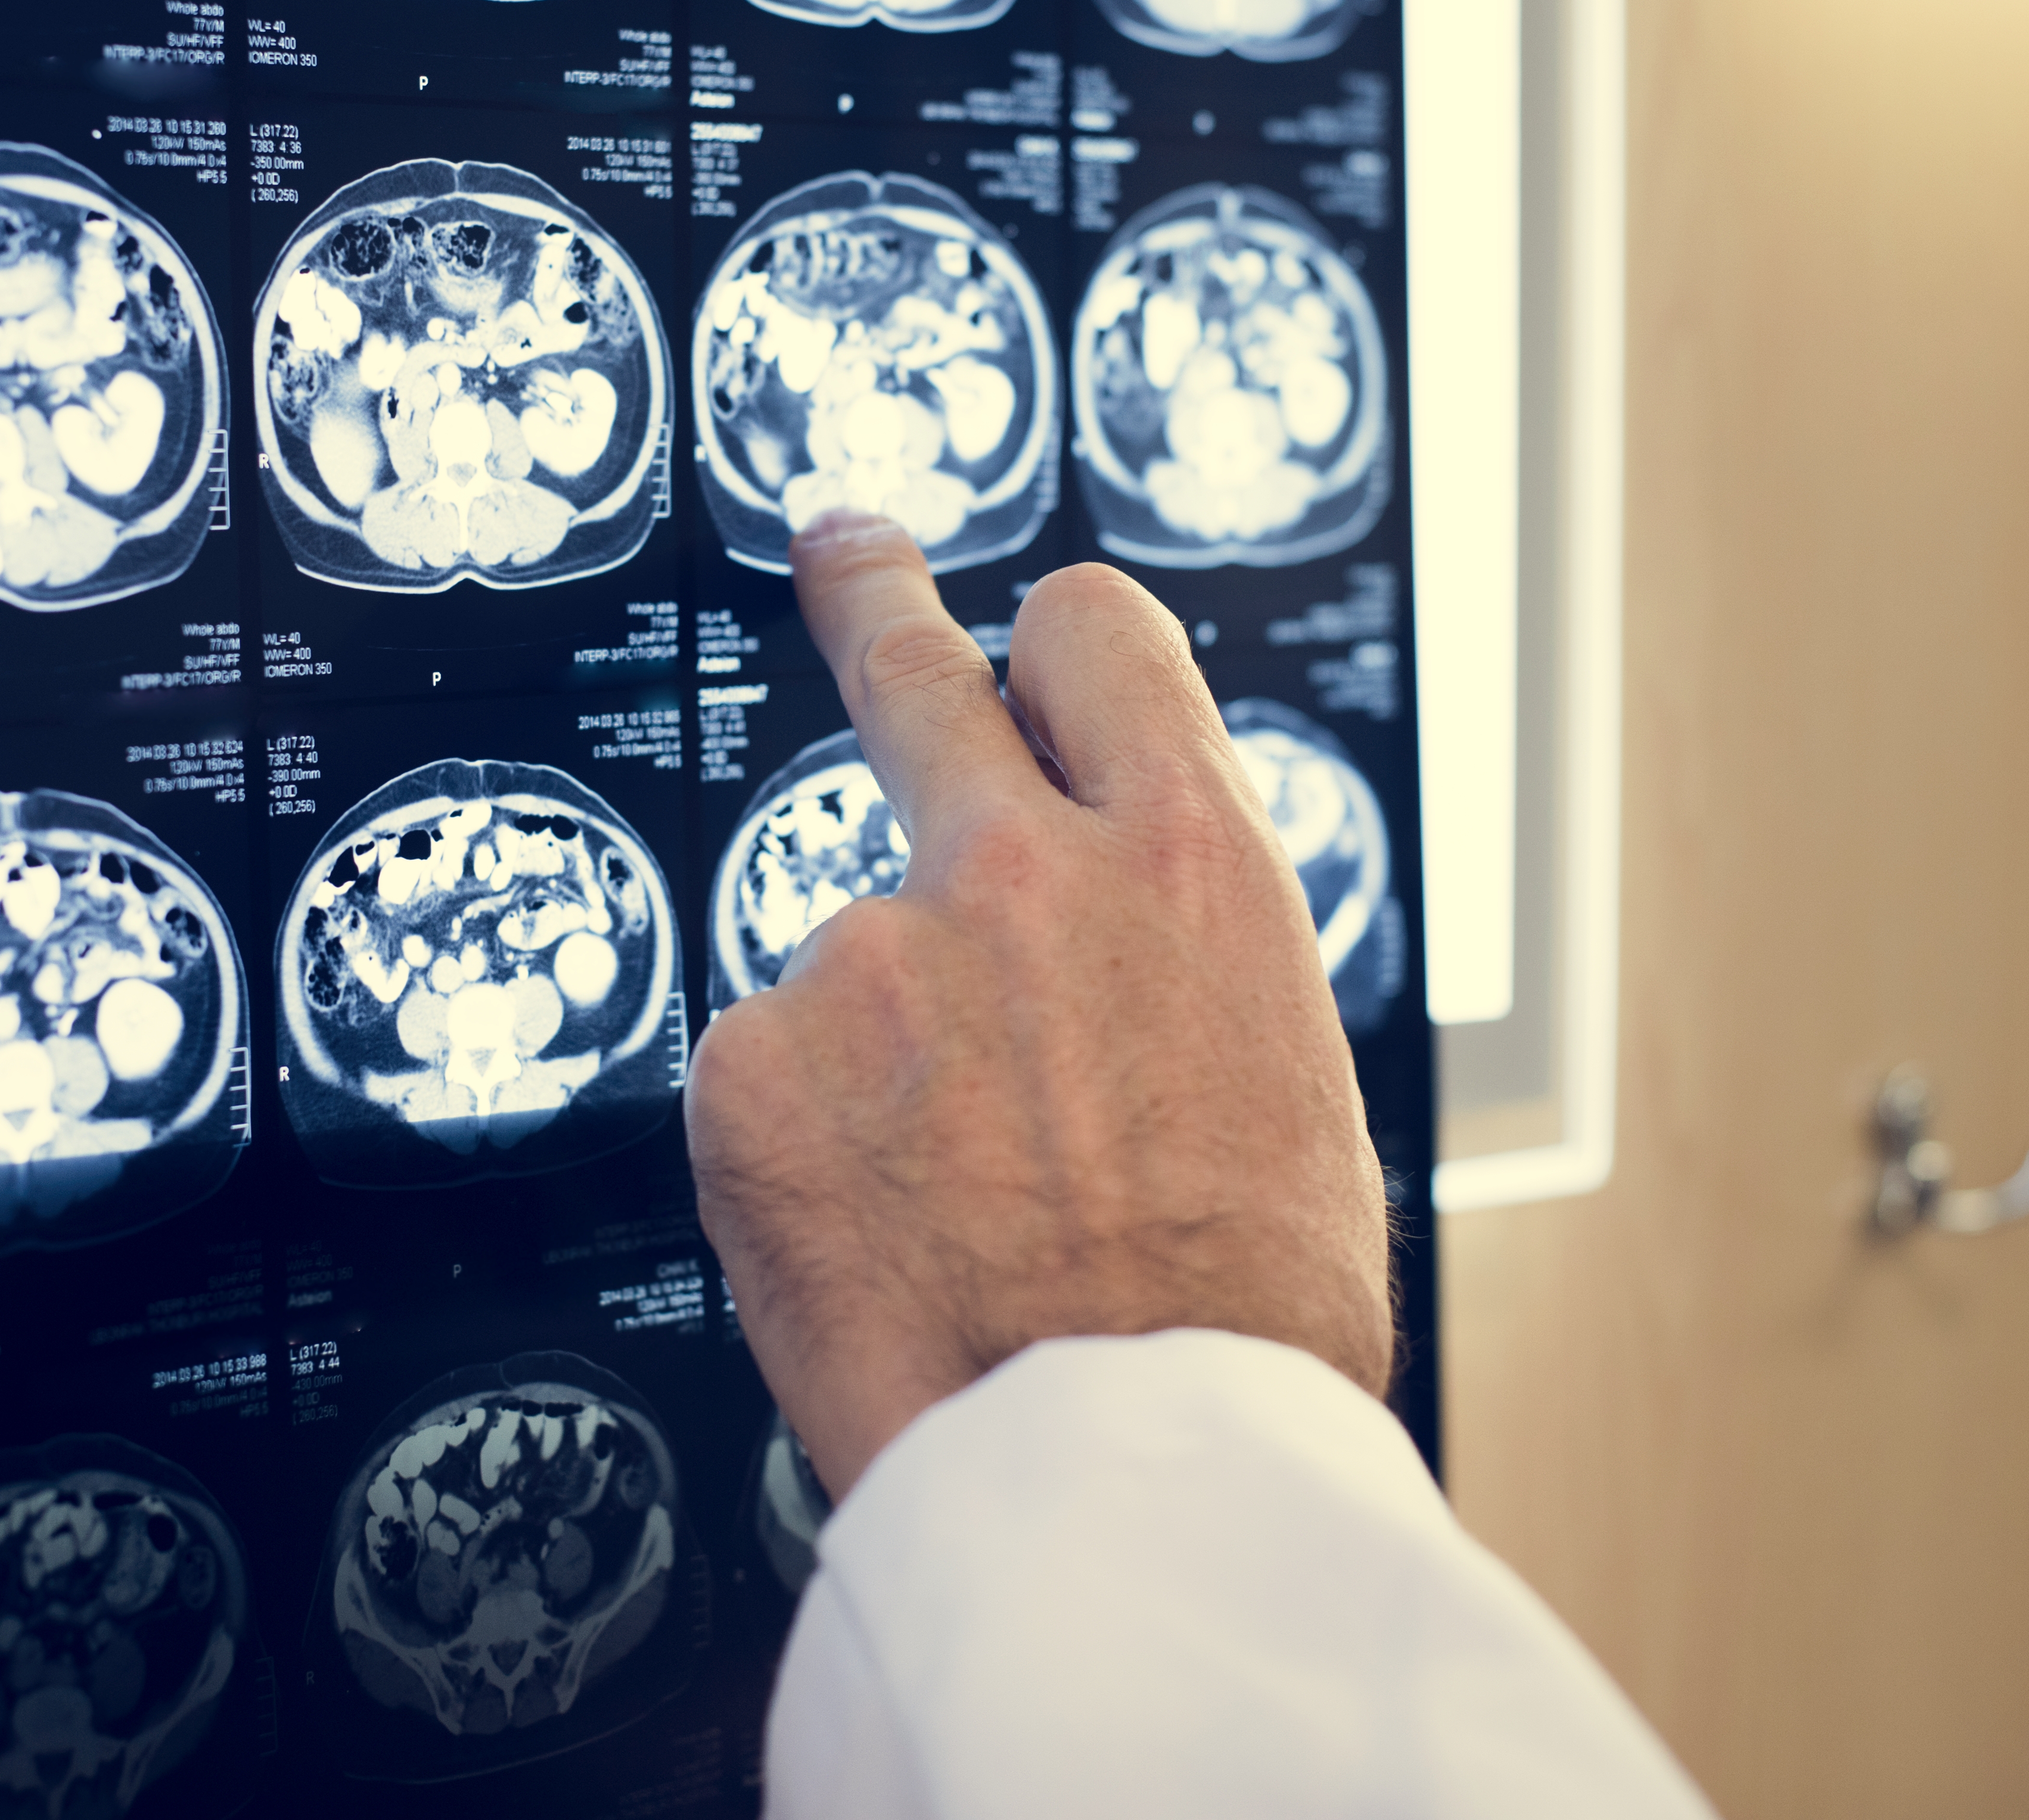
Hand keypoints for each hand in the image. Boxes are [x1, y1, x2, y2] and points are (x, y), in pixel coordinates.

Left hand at [685, 512, 1397, 1498]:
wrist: (1132, 1475)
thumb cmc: (1240, 1322)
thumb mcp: (1281, 1079)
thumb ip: (1171, 954)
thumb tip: (1119, 937)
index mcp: (1188, 863)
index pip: (1096, 635)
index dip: (1054, 643)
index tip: (1014, 634)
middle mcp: (1021, 871)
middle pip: (912, 666)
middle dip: (872, 595)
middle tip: (844, 554)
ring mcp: (869, 957)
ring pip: (851, 962)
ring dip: (882, 1053)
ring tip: (956, 1206)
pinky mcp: (748, 1066)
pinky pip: (768, 1078)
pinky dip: (806, 1146)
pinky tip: (879, 1241)